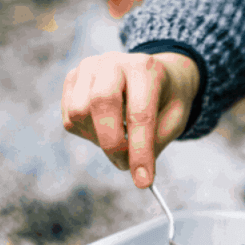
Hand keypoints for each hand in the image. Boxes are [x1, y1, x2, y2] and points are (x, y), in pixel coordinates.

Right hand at [61, 51, 199, 187]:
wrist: (152, 74)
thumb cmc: (165, 100)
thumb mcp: (175, 120)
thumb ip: (156, 142)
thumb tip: (137, 172)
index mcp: (145, 69)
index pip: (140, 113)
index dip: (140, 151)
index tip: (143, 181)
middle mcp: (113, 62)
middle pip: (101, 104)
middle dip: (112, 144)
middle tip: (126, 165)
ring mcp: (88, 68)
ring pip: (79, 113)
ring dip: (98, 140)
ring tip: (119, 138)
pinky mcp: (71, 80)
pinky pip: (69, 119)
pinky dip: (87, 134)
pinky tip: (105, 128)